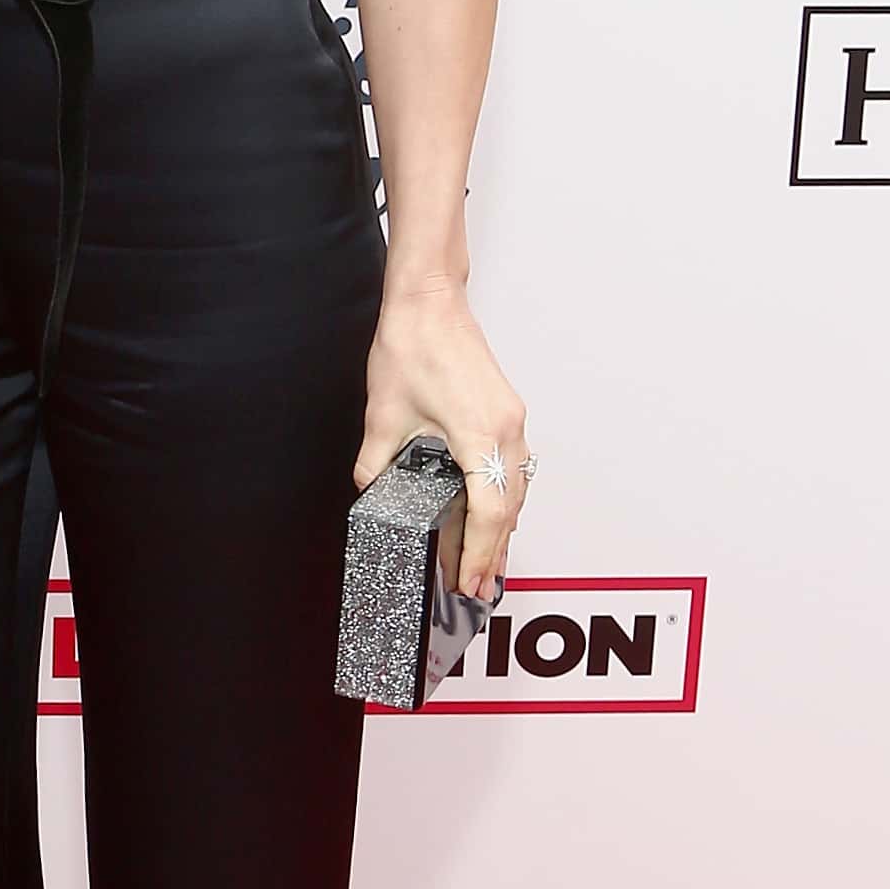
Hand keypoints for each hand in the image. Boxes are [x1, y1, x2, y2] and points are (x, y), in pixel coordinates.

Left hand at [358, 284, 528, 601]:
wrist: (429, 300)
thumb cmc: (412, 343)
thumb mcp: (383, 415)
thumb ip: (376, 464)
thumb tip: (372, 493)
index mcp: (480, 434)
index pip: (489, 513)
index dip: (480, 554)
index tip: (470, 581)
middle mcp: (506, 429)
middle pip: (511, 509)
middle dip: (496, 553)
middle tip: (480, 588)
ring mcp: (512, 419)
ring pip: (517, 489)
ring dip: (504, 529)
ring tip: (488, 563)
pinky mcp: (507, 411)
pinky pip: (514, 468)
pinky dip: (505, 498)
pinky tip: (491, 515)